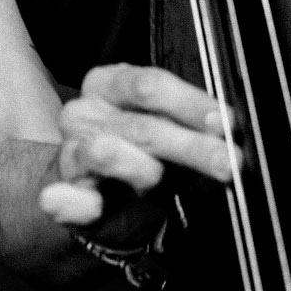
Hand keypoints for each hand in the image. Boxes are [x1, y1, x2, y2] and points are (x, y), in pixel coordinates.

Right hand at [38, 61, 235, 240]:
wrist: (102, 204)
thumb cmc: (145, 158)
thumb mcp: (172, 133)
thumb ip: (196, 126)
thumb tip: (231, 125)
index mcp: (109, 83)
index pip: (151, 85)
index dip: (192, 104)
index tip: (228, 123)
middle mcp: (83, 112)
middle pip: (140, 125)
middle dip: (190, 146)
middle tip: (228, 162)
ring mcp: (67, 153)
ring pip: (104, 152)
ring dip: (141, 170)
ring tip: (160, 181)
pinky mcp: (60, 196)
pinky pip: (66, 198)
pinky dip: (80, 202)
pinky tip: (94, 206)